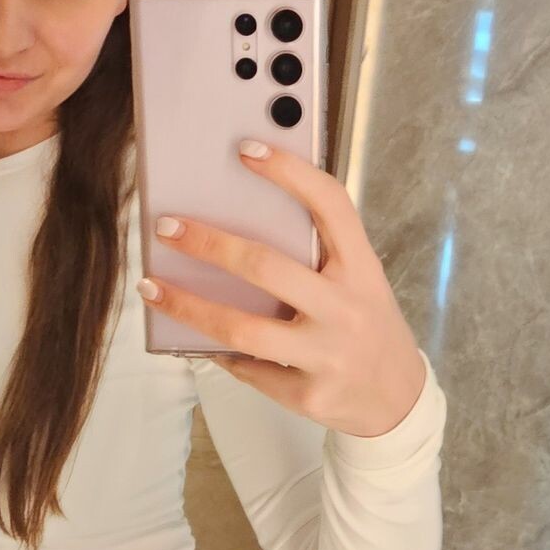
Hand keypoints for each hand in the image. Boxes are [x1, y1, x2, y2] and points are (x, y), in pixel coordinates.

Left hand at [136, 138, 426, 437]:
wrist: (399, 401)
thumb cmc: (364, 324)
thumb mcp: (359, 281)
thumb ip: (316, 254)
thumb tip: (236, 220)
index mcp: (361, 267)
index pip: (330, 205)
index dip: (289, 172)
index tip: (245, 149)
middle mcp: (346, 307)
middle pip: (265, 266)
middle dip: (207, 244)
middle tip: (166, 228)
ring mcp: (327, 353)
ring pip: (241, 328)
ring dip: (187, 306)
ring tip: (150, 288)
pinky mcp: (308, 395)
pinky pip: (247, 367)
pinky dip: (217, 351)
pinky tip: (197, 339)